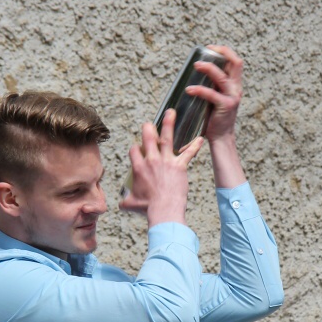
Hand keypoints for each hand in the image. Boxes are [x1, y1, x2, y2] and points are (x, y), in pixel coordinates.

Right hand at [120, 108, 204, 225]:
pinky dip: (195, 146)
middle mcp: (151, 161)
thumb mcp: (131, 204)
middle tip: (149, 124)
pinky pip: (188, 153)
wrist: (164, 209)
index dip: (136, 148)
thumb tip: (121, 204)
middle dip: (148, 128)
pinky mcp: (179, 166)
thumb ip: (125, 201)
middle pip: (147, 137)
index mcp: (138, 167)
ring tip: (171, 112)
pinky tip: (200, 139)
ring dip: (169, 124)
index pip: (134, 150)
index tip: (139, 149)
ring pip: (166, 138)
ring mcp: (166, 162)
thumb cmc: (148, 207)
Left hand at [186, 44, 243, 145]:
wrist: (220, 137)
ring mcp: (232, 97)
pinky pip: (212, 94)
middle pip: (236, 62)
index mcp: (234, 84)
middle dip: (222, 51)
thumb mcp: (214, 97)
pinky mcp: (225, 106)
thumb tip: (194, 72)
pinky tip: (189, 90)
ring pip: (222, 77)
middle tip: (207, 49)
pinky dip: (200, 90)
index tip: (210, 47)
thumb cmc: (214, 117)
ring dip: (208, 68)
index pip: (235, 61)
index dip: (224, 51)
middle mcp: (236, 88)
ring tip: (195, 66)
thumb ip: (211, 85)